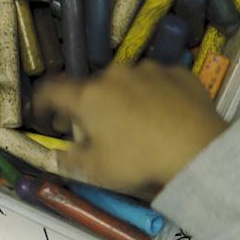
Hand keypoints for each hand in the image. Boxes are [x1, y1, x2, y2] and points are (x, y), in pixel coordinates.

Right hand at [34, 60, 225, 199]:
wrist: (197, 149)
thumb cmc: (139, 160)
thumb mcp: (98, 170)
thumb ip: (71, 160)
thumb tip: (59, 155)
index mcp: (89, 96)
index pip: (52, 91)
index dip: (41, 102)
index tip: (42, 114)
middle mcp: (115, 75)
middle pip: (92, 87)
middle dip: (90, 106)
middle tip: (97, 129)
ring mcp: (148, 69)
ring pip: (126, 82)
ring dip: (124, 98)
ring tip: (136, 123)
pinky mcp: (177, 72)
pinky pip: (156, 82)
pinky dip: (154, 95)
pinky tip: (164, 115)